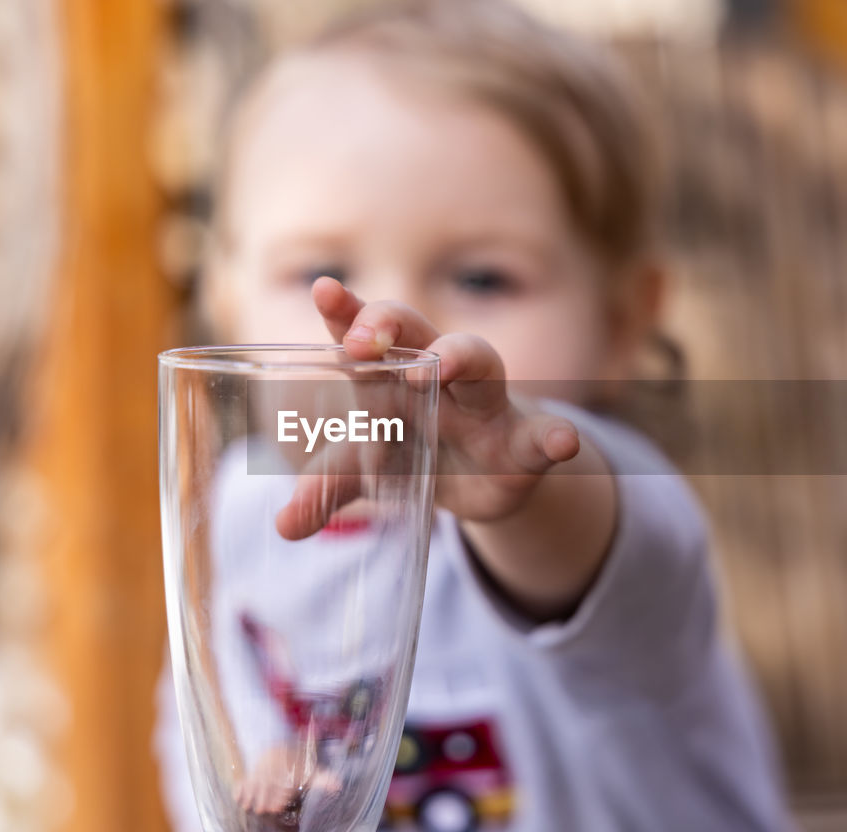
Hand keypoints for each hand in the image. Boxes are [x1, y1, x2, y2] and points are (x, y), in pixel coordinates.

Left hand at [275, 277, 580, 539]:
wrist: (480, 480)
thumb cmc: (410, 452)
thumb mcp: (364, 471)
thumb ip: (326, 489)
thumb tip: (283, 526)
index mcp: (390, 376)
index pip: (364, 336)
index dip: (345, 313)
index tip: (323, 289)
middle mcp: (438, 377)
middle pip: (418, 333)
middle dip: (391, 325)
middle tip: (364, 337)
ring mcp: (484, 406)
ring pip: (482, 364)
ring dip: (463, 358)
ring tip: (444, 363)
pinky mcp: (521, 445)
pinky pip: (542, 435)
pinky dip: (555, 437)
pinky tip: (563, 443)